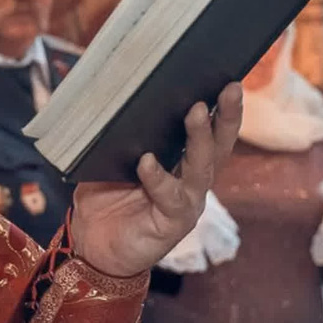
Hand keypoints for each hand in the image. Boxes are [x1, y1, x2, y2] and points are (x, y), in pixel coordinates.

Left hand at [70, 84, 243, 277]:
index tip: (228, 78)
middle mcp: (191, 180)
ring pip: (202, 168)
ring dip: (200, 138)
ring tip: (196, 111)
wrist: (92, 244)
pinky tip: (147, 161)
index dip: (221, 107)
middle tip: (230, 88)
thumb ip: (119, 133)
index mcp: (182, 161)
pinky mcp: (173, 224)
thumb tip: (114, 94)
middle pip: (219, 146)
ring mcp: (186, 203)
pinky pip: (170, 198)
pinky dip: (158, 178)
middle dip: (227, 116)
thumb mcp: (109, 158)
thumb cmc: (104, 197)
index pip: (209, 130)